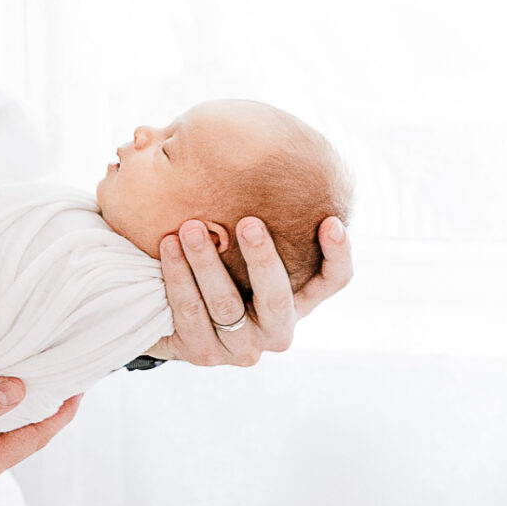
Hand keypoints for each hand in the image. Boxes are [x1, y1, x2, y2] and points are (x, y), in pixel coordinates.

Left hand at [157, 214, 352, 367]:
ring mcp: (242, 348)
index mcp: (299, 301)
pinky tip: (169, 247)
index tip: (331, 222)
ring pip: (226, 305)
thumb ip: (262, 221)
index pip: (333, 282)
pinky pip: (189, 312)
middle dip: (263, 259)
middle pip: (278, 299)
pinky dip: (178, 276)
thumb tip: (263, 151)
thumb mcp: (247, 249)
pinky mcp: (204, 354)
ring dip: (207, 262)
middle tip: (248, 222)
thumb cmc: (221, 266)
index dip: (338, 255)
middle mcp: (277, 330)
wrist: (172, 315)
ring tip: (191, 227)